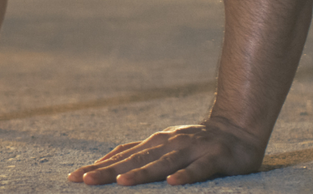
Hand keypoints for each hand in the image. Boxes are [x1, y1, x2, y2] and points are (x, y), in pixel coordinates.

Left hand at [67, 119, 264, 185]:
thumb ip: (140, 155)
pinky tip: (173, 184)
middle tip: (85, 180)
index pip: (122, 156)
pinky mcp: (213, 158)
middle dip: (108, 171)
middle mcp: (168, 144)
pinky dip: (186, 176)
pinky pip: (199, 169)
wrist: (238, 128)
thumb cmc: (196, 143)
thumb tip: (108, 164)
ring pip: (162, 164)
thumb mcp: (165, 147)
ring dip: (142, 173)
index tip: (74, 177)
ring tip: (121, 183)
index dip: (99, 166)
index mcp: (154, 144)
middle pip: (134, 160)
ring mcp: (190, 150)